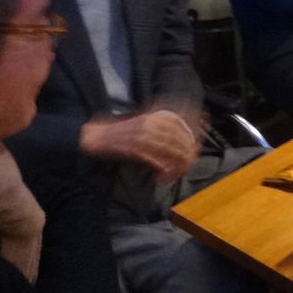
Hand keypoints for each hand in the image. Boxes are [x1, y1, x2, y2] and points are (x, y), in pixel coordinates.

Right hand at [80, 110, 197, 182]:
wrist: (98, 136)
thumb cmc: (122, 131)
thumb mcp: (143, 121)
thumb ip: (161, 124)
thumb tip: (182, 127)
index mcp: (153, 116)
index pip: (179, 124)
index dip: (190, 137)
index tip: (194, 149)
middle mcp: (149, 124)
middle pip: (176, 139)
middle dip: (185, 153)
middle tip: (187, 164)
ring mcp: (142, 136)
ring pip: (167, 150)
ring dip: (175, 164)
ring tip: (176, 173)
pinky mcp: (134, 148)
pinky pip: (154, 159)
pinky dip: (160, 168)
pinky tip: (162, 175)